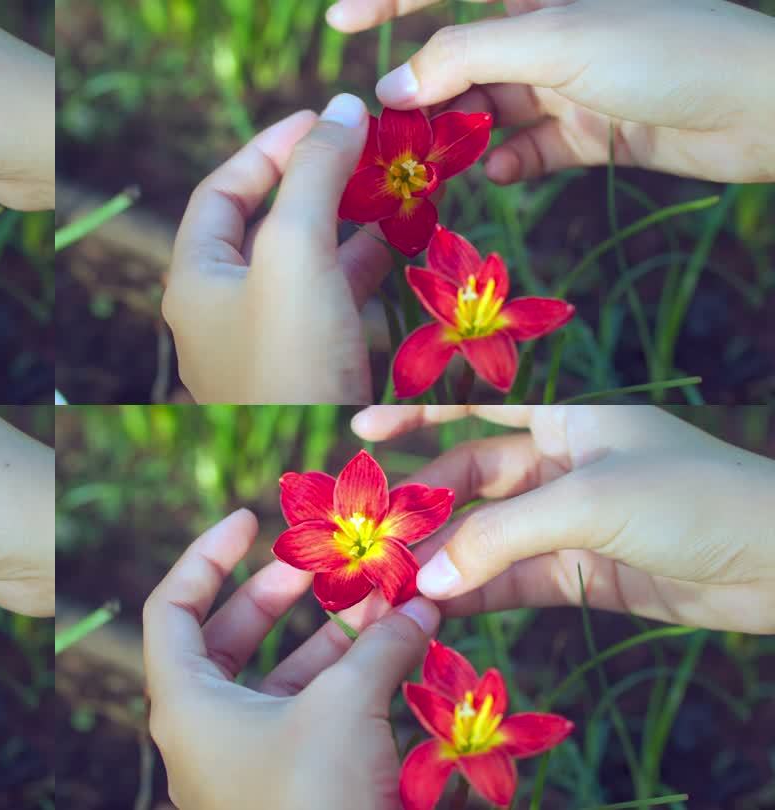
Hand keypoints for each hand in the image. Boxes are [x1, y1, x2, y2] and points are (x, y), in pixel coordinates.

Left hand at [144, 509, 443, 809]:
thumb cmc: (314, 799)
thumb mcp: (344, 708)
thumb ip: (378, 646)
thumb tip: (418, 605)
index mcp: (184, 702)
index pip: (172, 607)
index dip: (206, 556)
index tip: (250, 520)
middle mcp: (204, 729)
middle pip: (227, 639)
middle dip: (279, 597)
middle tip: (323, 562)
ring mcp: (245, 762)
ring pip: (277, 680)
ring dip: (327, 639)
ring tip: (379, 602)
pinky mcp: (287, 788)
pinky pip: (307, 719)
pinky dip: (344, 685)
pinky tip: (393, 656)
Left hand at [163, 94, 394, 403]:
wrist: (314, 472)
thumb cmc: (289, 359)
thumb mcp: (295, 251)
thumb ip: (314, 174)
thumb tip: (342, 108)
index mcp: (195, 276)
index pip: (222, 189)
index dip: (270, 146)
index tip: (324, 118)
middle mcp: (218, 307)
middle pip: (263, 222)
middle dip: (315, 182)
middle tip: (367, 152)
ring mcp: (260, 340)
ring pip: (301, 261)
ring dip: (344, 222)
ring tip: (391, 189)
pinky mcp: (301, 368)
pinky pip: (326, 301)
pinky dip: (358, 268)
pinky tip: (395, 247)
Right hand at [327, 0, 774, 183]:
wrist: (761, 108)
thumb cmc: (664, 47)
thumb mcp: (554, 41)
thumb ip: (465, 60)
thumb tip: (394, 89)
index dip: (389, 0)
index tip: (338, 24)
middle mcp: (550, 28)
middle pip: (462, 56)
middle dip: (422, 92)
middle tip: (384, 131)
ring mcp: (569, 80)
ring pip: (488, 107)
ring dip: (457, 135)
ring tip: (429, 165)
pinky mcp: (590, 129)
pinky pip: (527, 147)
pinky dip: (506, 162)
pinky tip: (495, 173)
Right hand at [353, 405, 774, 633]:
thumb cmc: (696, 500)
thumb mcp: (588, 503)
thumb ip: (499, 537)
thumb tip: (426, 576)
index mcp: (567, 415)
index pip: (477, 405)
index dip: (417, 413)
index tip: (359, 429)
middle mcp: (563, 463)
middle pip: (471, 481)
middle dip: (422, 510)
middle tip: (371, 541)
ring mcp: (571, 522)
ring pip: (486, 538)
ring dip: (442, 561)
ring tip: (391, 587)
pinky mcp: (585, 574)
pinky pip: (513, 579)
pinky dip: (476, 593)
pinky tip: (438, 607)